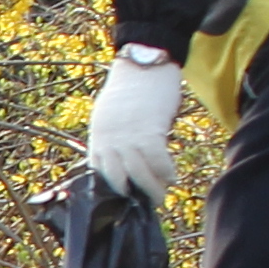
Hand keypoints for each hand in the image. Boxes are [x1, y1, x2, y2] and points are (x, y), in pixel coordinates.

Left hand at [84, 51, 183, 194]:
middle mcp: (110, 138)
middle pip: (116, 177)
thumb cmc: (130, 88)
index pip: (97, 170)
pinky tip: (171, 177)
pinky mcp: (149, 128)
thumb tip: (120, 160)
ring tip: (159, 196)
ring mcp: (128, 135)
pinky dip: (164, 172)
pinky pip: (156, 159)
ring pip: (137, 172)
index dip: (109, 188)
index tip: (121, 199)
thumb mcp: (109, 114)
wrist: (144, 63)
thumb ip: (111, 137)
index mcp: (98, 135)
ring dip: (151, 188)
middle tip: (142, 204)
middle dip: (130, 195)